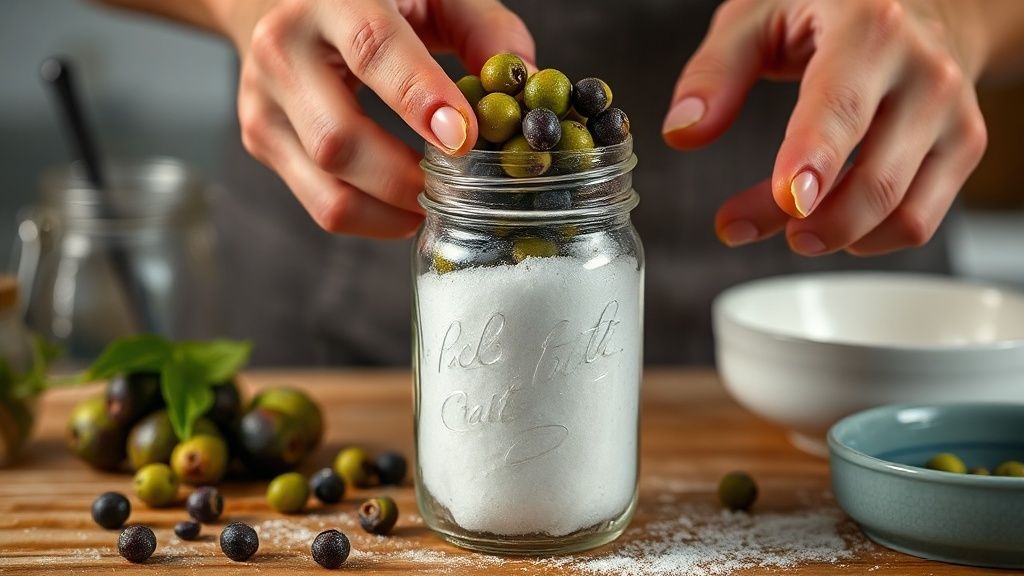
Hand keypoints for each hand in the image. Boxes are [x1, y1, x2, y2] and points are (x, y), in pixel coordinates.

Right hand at [219, 0, 533, 236]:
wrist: (278, 2)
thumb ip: (483, 29)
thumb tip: (523, 85)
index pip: (373, 48)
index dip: (419, 97)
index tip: (464, 138)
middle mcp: (283, 50)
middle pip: (338, 138)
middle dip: (407, 176)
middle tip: (461, 185)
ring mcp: (262, 102)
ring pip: (328, 185)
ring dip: (393, 209)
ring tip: (437, 200)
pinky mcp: (262, 141)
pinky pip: (322, 203)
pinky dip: (373, 218)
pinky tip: (406, 205)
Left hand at [664, 0, 987, 255]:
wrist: (924, 2)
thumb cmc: (830, 8)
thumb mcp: (758, 17)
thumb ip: (715, 73)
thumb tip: (683, 131)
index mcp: (870, 29)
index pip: (842, 107)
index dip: (814, 161)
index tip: (787, 200)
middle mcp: (924, 72)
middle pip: (875, 179)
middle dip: (806, 221)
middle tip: (738, 225)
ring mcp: (952, 114)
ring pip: (898, 211)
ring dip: (829, 236)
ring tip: (780, 224)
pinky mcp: (964, 147)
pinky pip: (917, 221)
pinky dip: (865, 238)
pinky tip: (829, 222)